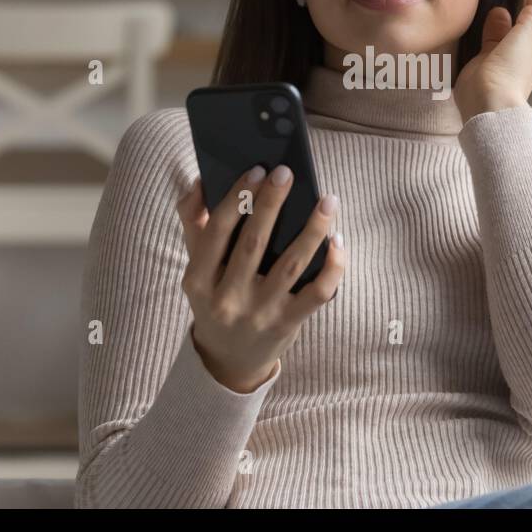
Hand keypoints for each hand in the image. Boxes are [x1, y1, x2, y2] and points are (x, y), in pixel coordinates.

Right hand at [177, 165, 345, 392]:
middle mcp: (227, 299)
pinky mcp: (288, 324)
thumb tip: (200, 181)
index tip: (256, 170)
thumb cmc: (215, 300)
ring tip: (327, 200)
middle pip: (253, 243)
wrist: (228, 361)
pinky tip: (337, 240)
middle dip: (271, 204)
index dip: (236, 198)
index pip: (216, 232)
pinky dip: (332, 266)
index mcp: (198, 280)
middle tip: (287, 172)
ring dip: (312, 229)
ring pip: (291, 264)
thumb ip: (194, 224)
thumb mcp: (196, 268)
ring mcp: (260, 313)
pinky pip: (317, 293)